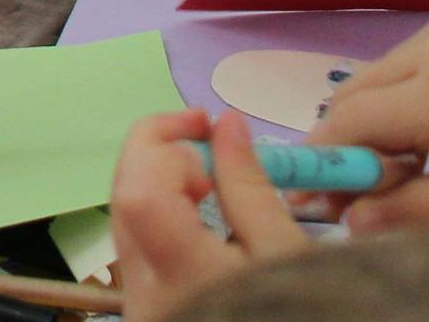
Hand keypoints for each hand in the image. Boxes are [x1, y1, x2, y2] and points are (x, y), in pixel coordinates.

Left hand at [113, 109, 312, 321]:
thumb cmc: (304, 314)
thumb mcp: (290, 257)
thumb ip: (250, 189)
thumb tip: (227, 125)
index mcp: (183, 280)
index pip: (140, 195)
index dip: (164, 147)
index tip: (207, 127)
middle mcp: (145, 296)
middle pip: (124, 199)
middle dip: (156, 150)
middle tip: (204, 133)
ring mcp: (139, 306)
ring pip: (125, 219)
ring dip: (157, 178)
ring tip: (209, 173)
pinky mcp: (144, 311)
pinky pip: (136, 245)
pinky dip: (159, 211)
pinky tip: (197, 208)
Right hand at [314, 8, 428, 229]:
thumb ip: (423, 209)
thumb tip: (352, 222)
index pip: (348, 122)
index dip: (324, 160)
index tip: (316, 196)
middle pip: (352, 96)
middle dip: (352, 144)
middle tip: (377, 190)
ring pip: (376, 76)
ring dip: (380, 118)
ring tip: (426, 158)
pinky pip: (406, 58)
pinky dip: (407, 91)